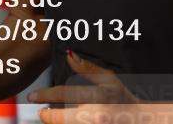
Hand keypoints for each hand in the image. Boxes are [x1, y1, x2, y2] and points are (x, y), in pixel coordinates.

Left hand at [28, 50, 146, 123]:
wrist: (140, 122)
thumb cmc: (124, 99)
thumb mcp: (109, 79)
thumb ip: (87, 69)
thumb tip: (68, 55)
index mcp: (98, 98)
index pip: (64, 94)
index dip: (45, 95)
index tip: (33, 97)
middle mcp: (94, 117)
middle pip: (58, 119)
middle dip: (47, 116)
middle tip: (43, 111)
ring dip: (57, 122)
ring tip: (54, 117)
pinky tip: (70, 120)